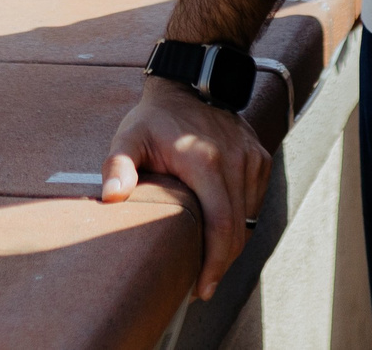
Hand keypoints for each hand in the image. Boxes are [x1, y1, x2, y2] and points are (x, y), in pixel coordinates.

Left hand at [101, 75, 269, 301]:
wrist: (189, 83)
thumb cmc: (154, 117)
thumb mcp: (128, 137)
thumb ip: (117, 166)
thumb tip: (111, 198)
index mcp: (205, 161)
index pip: (221, 225)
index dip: (214, 263)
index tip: (201, 289)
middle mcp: (235, 161)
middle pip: (236, 230)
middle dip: (220, 263)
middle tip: (200, 285)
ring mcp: (251, 159)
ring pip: (247, 219)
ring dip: (229, 243)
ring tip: (205, 258)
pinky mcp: (259, 158)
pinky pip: (253, 202)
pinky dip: (239, 220)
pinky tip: (218, 228)